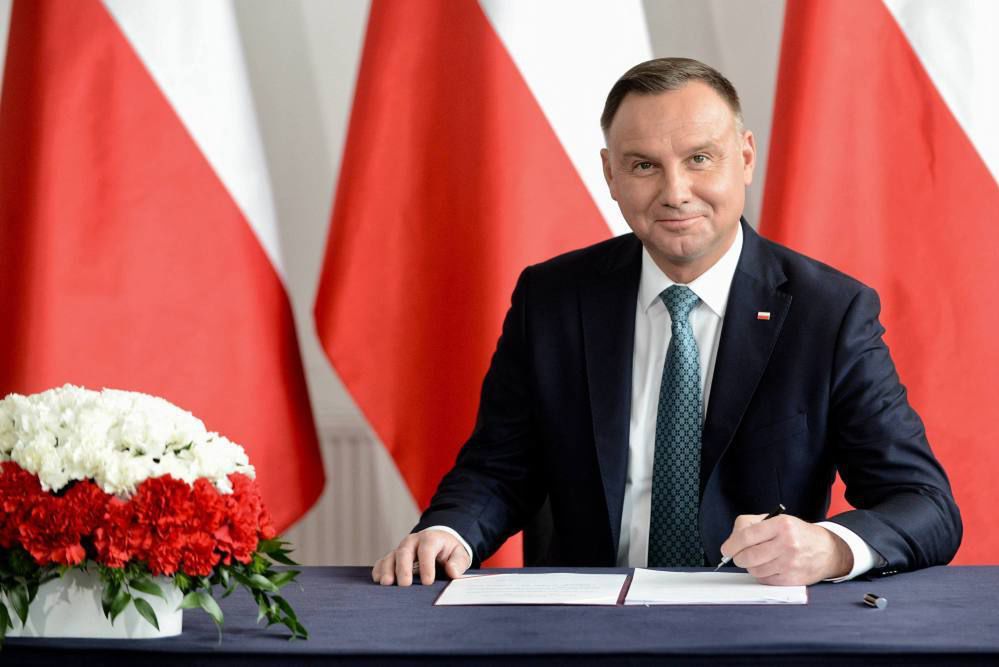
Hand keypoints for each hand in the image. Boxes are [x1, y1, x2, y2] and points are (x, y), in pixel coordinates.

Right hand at [372, 528, 470, 585]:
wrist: (439, 542)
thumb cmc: (449, 551)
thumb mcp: (459, 554)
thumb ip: (458, 562)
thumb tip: (453, 572)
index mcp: (430, 539)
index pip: (427, 549)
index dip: (426, 565)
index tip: (428, 582)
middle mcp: (412, 542)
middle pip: (404, 552)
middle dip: (403, 568)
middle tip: (404, 585)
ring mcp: (400, 549)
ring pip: (391, 557)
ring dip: (387, 570)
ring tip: (386, 583)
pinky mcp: (393, 557)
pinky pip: (382, 562)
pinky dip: (379, 570)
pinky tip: (378, 581)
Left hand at [719, 514, 852, 584]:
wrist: (827, 550)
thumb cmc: (797, 534)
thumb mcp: (777, 520)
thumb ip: (751, 525)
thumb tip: (732, 542)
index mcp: (781, 525)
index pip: (747, 536)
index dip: (732, 545)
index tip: (726, 549)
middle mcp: (788, 544)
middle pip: (748, 556)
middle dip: (738, 558)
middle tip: (738, 556)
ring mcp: (791, 563)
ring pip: (755, 570)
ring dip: (751, 567)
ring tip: (758, 559)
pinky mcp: (793, 579)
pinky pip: (766, 580)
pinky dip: (762, 575)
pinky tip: (769, 567)